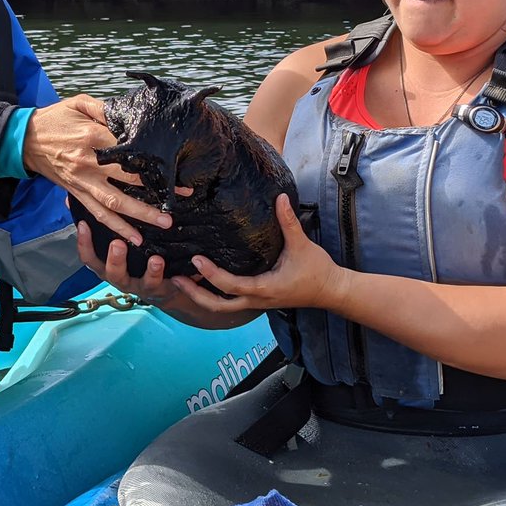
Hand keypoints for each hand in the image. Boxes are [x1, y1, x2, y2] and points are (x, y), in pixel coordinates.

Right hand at [24, 94, 169, 245]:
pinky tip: (134, 238)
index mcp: (93, 138)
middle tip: (182, 198)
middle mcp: (90, 164)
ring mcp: (83, 182)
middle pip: (129, 180)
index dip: (154, 160)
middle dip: (156, 191)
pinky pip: (98, 214)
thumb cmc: (54, 119)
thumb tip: (130, 113)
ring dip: (141, 215)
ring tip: (164, 223)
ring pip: (116, 203)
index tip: (176, 166)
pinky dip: (116, 227)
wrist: (24, 139)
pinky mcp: (77, 193)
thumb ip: (105, 108)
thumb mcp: (79, 103)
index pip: (131, 151)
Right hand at [76, 221, 182, 305]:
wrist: (160, 287)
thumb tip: (72, 201)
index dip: (84, 243)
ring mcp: (138, 285)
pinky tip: (174, 269)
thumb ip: (100, 224)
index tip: (83, 225)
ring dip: (149, 271)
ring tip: (156, 259)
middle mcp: (119, 277)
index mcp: (106, 266)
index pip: (89, 257)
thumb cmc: (133, 259)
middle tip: (117, 243)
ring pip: (141, 283)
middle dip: (115, 259)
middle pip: (112, 272)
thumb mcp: (115, 242)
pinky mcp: (157, 289)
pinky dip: (168, 276)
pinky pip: (163, 285)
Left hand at [172, 194, 346, 312]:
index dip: (211, 273)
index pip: (230, 285)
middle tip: (174, 279)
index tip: (196, 258)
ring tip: (182, 280)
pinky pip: (231, 302)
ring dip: (201, 296)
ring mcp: (256, 303)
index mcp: (263, 288)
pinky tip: (203, 281)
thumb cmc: (317, 270)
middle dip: (195, 294)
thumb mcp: (302, 244)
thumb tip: (280, 197)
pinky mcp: (258, 300)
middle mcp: (256, 300)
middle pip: (217, 306)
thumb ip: (288, 221)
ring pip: (222, 307)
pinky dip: (214, 294)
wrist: (331, 291)